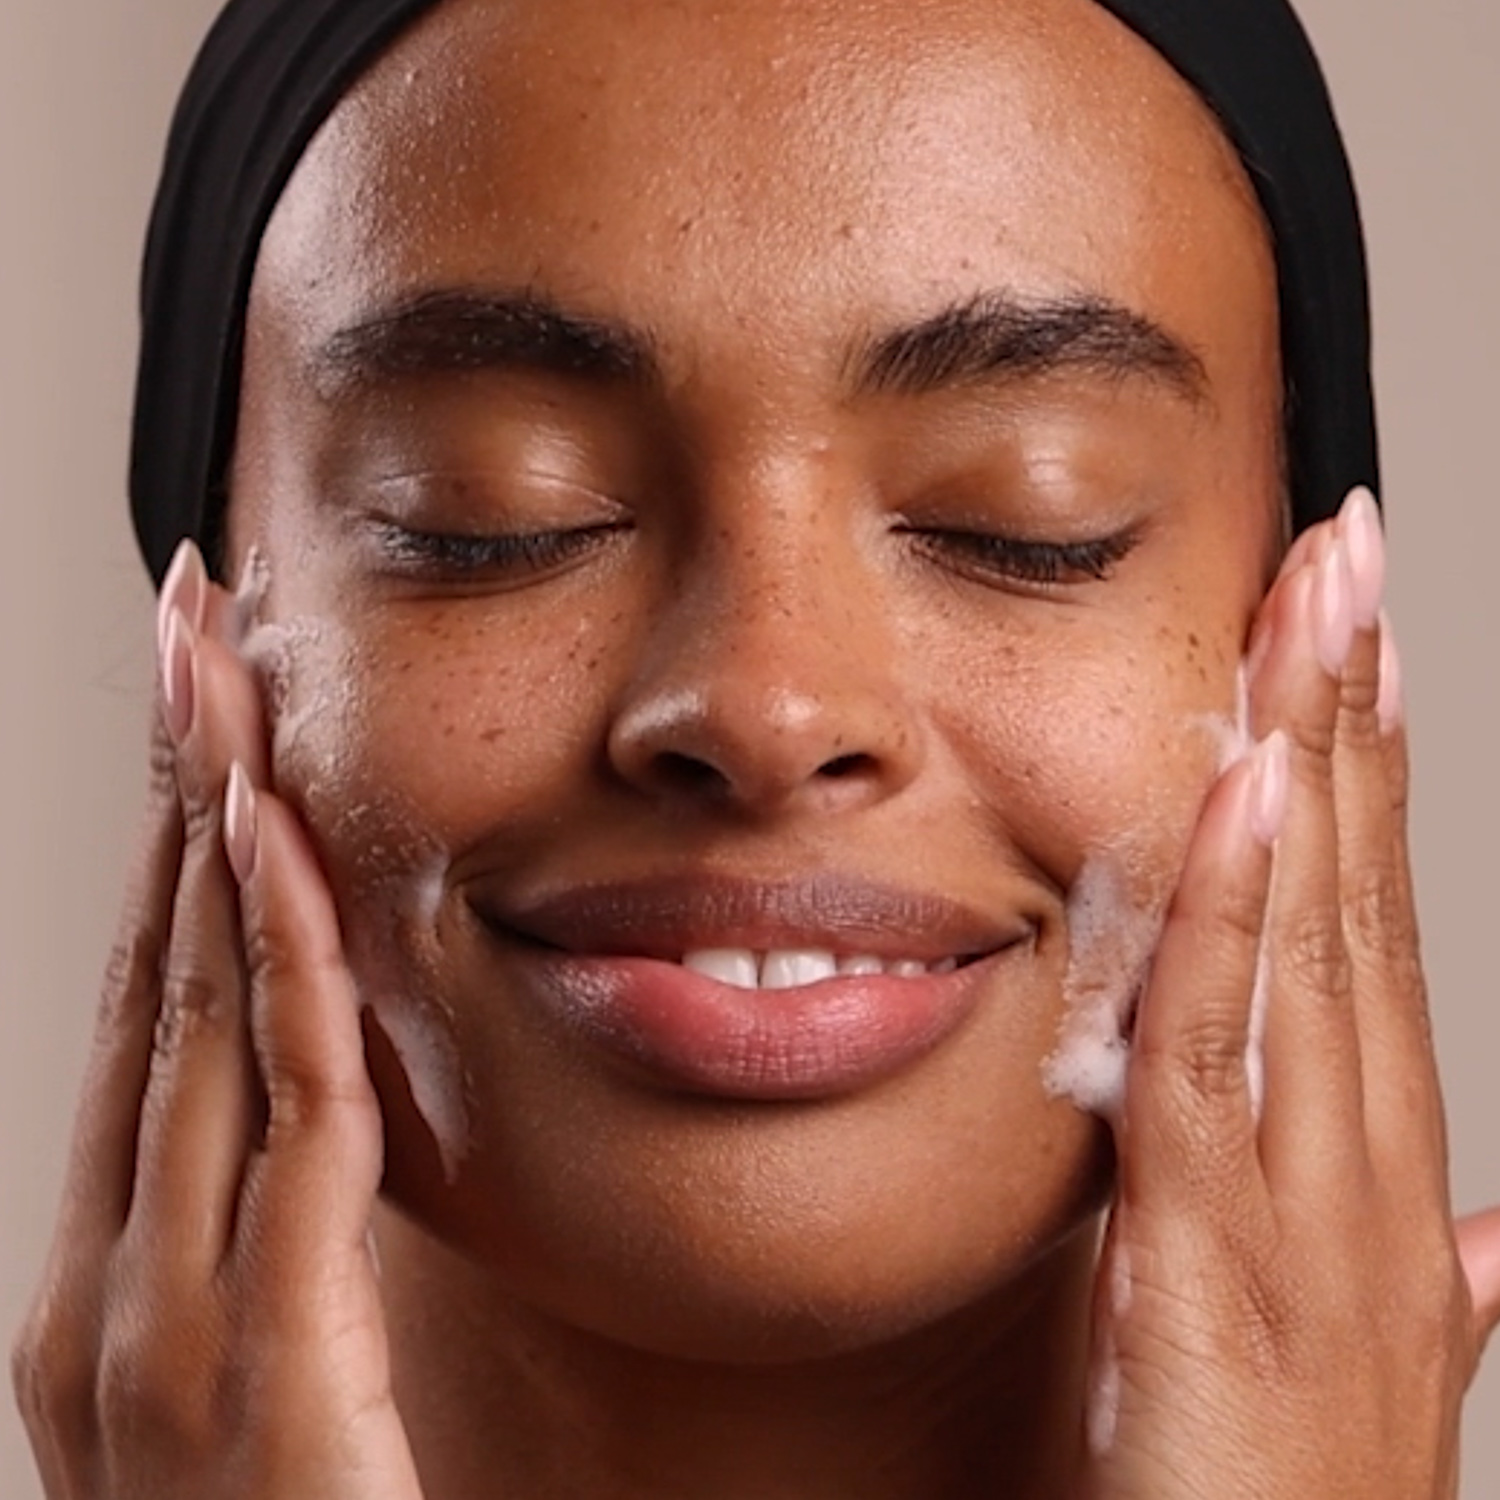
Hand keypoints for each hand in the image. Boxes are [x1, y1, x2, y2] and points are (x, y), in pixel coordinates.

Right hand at [11, 543, 423, 1499]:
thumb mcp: (265, 1378)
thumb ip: (271, 1238)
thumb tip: (310, 1092)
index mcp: (122, 1271)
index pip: (152, 1005)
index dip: (171, 844)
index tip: (197, 711)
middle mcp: (114, 1275)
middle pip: (152, 971)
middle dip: (172, 785)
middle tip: (187, 625)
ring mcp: (162, 1321)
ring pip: (194, 1016)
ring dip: (209, 829)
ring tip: (215, 674)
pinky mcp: (257, 1366)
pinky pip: (279, 1120)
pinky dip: (273, 971)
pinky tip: (278, 849)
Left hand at [1081, 491, 1499, 1498]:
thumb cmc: (1300, 1492)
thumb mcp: (1377, 1360)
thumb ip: (1439, 1273)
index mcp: (1387, 1162)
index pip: (1378, 922)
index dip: (1375, 775)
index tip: (1361, 650)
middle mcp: (1372, 1150)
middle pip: (1360, 884)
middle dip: (1355, 708)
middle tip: (1348, 550)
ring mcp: (1317, 1187)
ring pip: (1311, 925)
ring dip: (1314, 753)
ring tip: (1317, 602)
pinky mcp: (1223, 1238)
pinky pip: (1223, 1039)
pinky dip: (1236, 908)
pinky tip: (1251, 789)